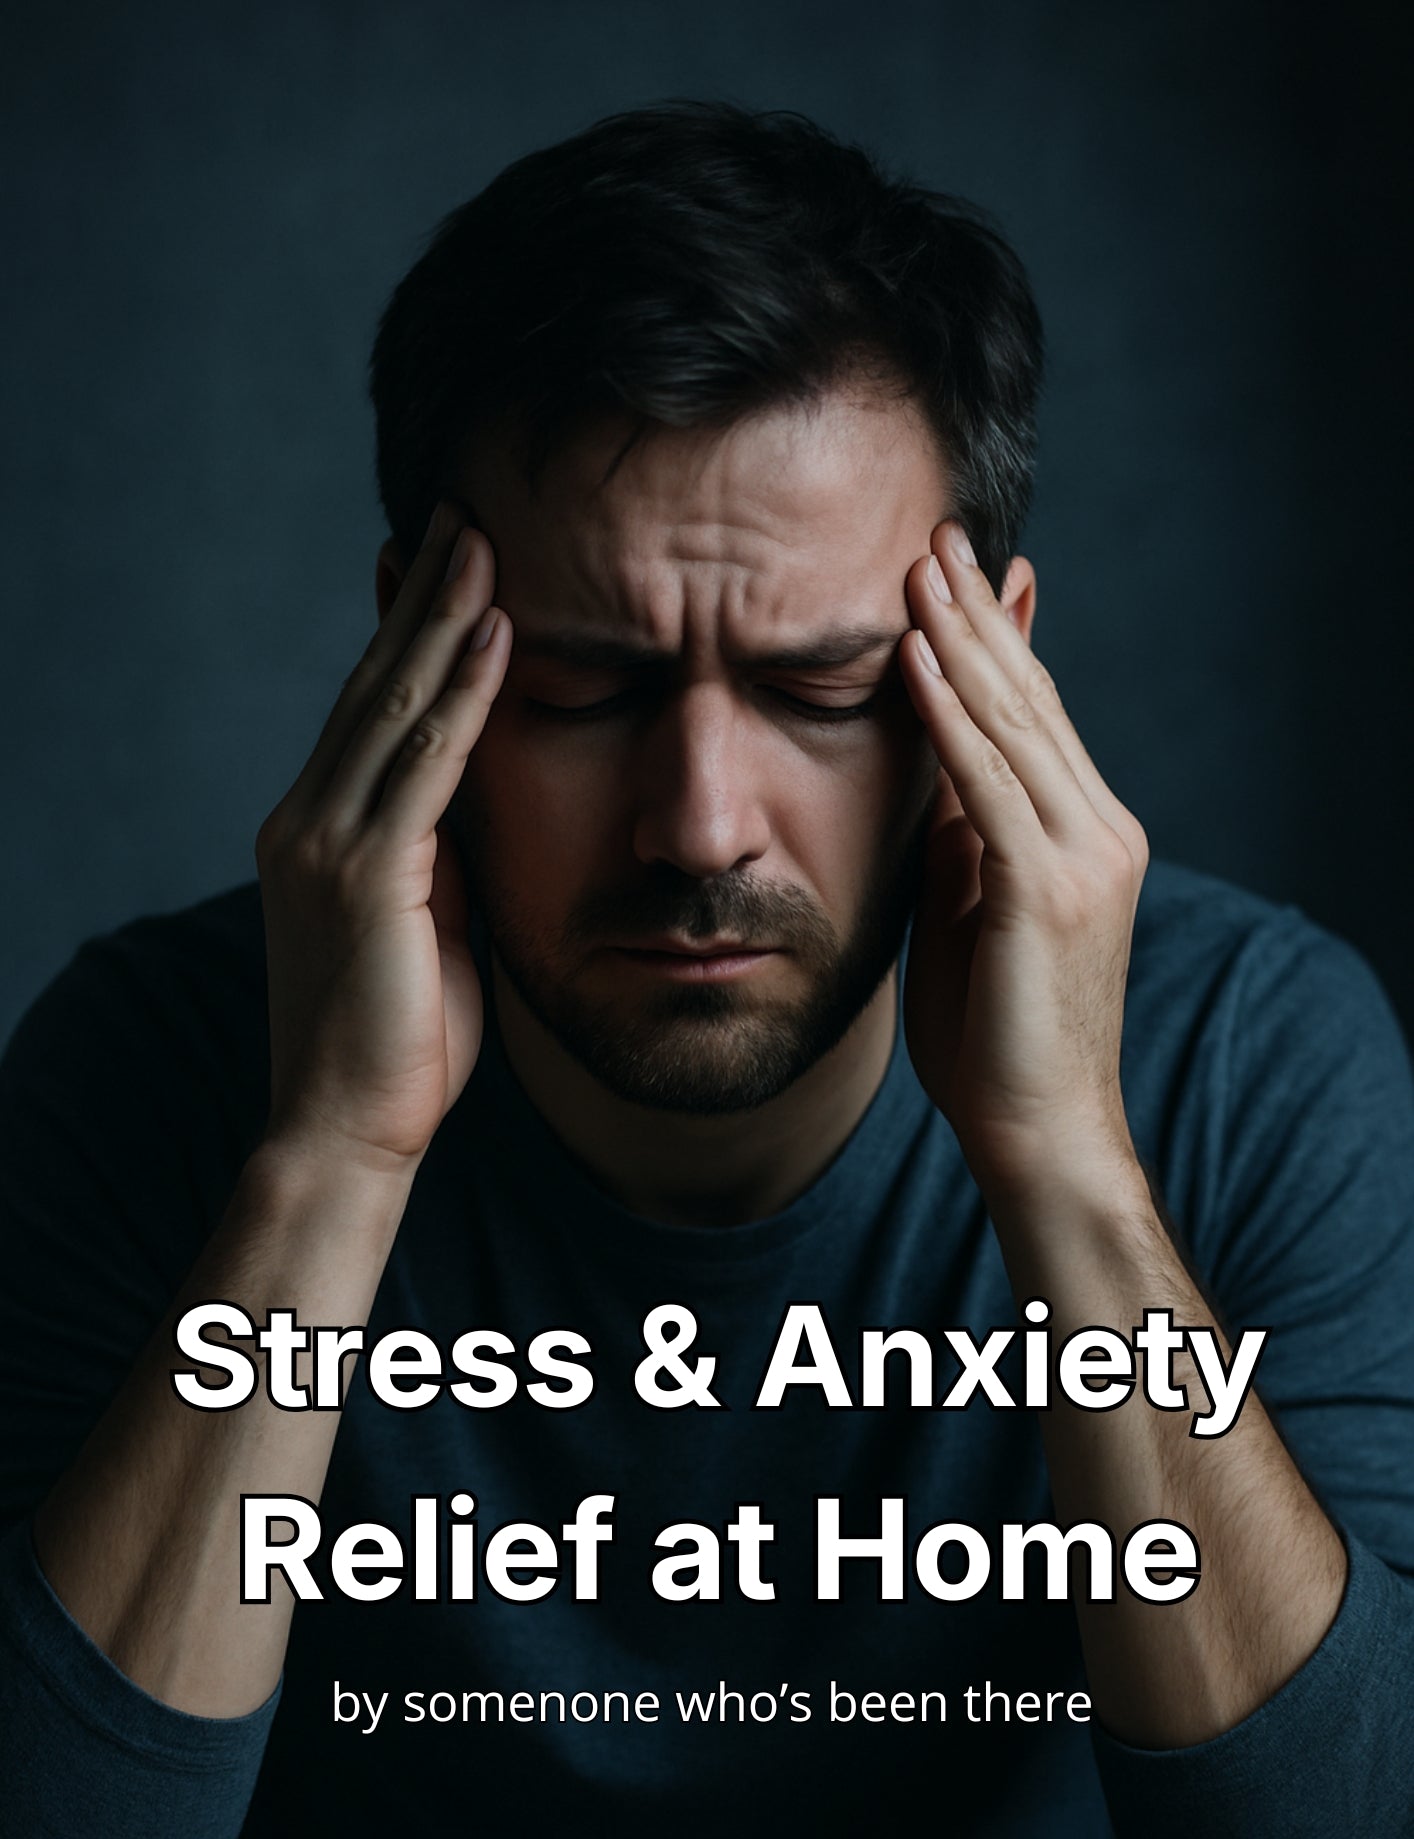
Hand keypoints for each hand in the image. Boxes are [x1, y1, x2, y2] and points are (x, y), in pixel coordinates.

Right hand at [255, 504, 511, 1171]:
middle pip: (373, 683)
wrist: (346, 1130)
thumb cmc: (397, 1044)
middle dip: (422, 593)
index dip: (405, 631)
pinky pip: (425, 761)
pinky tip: (498, 632)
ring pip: (394, 703)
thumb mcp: (429, 929)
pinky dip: (464, 692)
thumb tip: (481, 802)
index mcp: (317, 832)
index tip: (441, 561)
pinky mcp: (365, 873)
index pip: (369, 710)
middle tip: (461, 508)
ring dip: (443, 615)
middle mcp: (307, 820)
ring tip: (483, 536)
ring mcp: (327, 842)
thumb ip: (443, 859)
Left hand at [898, 521, 1148, 1197]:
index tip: (962, 572)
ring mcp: (1086, 856)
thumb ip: (960, 838)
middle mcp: (1101, 830)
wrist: (1038, 1129)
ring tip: (919, 564)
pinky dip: (948, 713)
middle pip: (1031, 699)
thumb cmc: (996, 1037)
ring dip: (960, 638)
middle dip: (977, 613)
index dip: (997, 640)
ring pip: (1015, 722)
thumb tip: (928, 767)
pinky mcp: (1050, 887)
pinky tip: (913, 656)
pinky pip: (988, 781)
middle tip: (936, 533)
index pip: (1036, 717)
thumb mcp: (969, 912)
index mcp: (1085, 836)